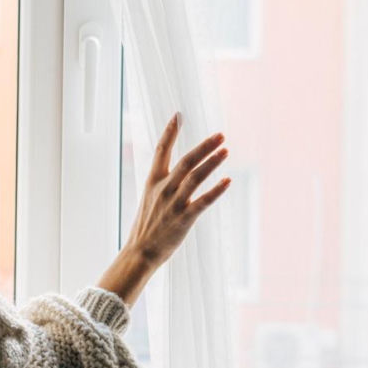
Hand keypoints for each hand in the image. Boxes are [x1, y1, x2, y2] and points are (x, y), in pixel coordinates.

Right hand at [124, 112, 230, 268]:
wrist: (140, 252)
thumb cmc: (146, 226)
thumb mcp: (150, 199)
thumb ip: (164, 184)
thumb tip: (178, 172)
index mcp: (153, 181)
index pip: (161, 150)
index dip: (170, 132)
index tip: (178, 115)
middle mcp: (163, 189)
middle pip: (186, 161)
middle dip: (204, 146)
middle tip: (220, 135)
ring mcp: (173, 203)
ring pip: (195, 177)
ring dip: (212, 162)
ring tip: (226, 150)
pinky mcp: (184, 218)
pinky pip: (203, 201)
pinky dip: (216, 190)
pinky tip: (228, 181)